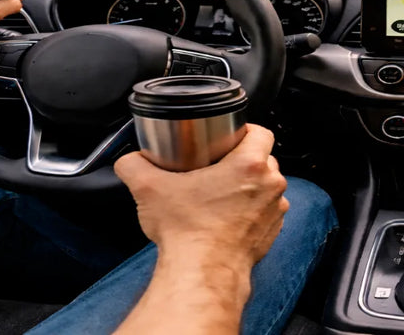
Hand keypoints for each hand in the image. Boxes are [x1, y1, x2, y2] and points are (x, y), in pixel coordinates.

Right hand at [115, 124, 288, 269]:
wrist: (202, 273)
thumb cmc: (186, 232)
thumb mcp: (149, 189)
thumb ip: (134, 166)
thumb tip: (129, 161)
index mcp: (250, 165)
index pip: (260, 132)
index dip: (244, 131)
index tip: (227, 139)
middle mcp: (270, 186)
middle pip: (263, 160)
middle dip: (242, 161)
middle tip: (217, 168)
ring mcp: (274, 210)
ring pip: (266, 187)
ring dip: (249, 187)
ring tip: (221, 194)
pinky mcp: (272, 231)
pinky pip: (265, 211)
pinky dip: (251, 211)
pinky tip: (227, 217)